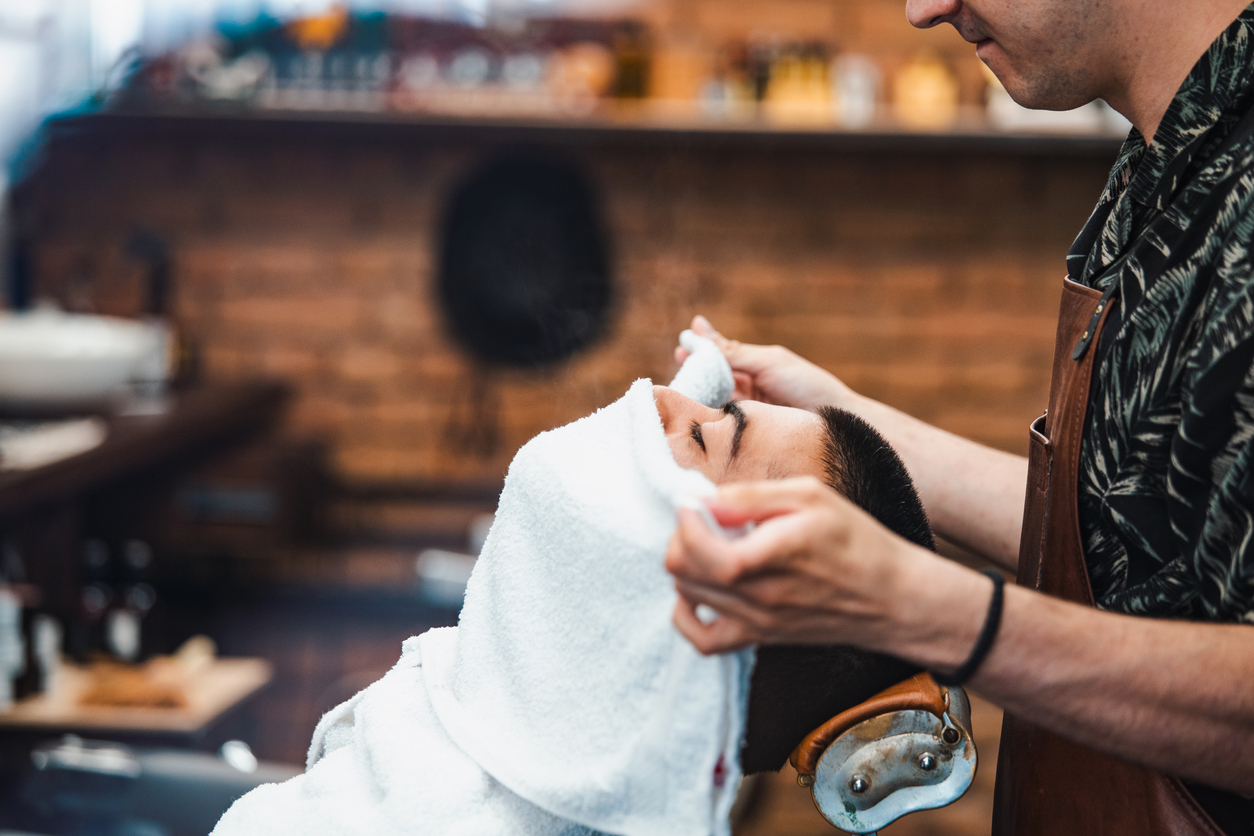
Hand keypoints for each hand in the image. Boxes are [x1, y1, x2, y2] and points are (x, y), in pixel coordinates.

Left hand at [665, 477, 918, 653]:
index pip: (698, 546)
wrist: (892, 598)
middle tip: (704, 519)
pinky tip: (697, 590)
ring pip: (686, 596)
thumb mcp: (810, 496)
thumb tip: (704, 500)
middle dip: (681, 536)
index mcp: (771, 555)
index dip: (686, 518)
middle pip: (682, 570)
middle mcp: (759, 595)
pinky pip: (703, 641)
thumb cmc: (856, 540)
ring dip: (686, 565)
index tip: (695, 501)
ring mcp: (757, 621)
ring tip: (711, 544)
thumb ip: (751, 497)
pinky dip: (687, 615)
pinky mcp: (759, 637)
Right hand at [673, 316, 851, 408]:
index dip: (700, 350)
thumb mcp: (767, 361)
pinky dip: (705, 414)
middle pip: (712, 378)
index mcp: (755, 366)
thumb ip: (732, 351)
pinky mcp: (744, 432)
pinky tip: (691, 410)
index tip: (681, 344)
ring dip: (695, 392)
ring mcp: (746, 410)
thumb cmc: (807, 385)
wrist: (835, 421)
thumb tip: (696, 329)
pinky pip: (720, 421)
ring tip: (677, 387)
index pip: (720, 356)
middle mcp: (749, 388)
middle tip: (677, 361)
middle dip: (693, 370)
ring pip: (712, 399)